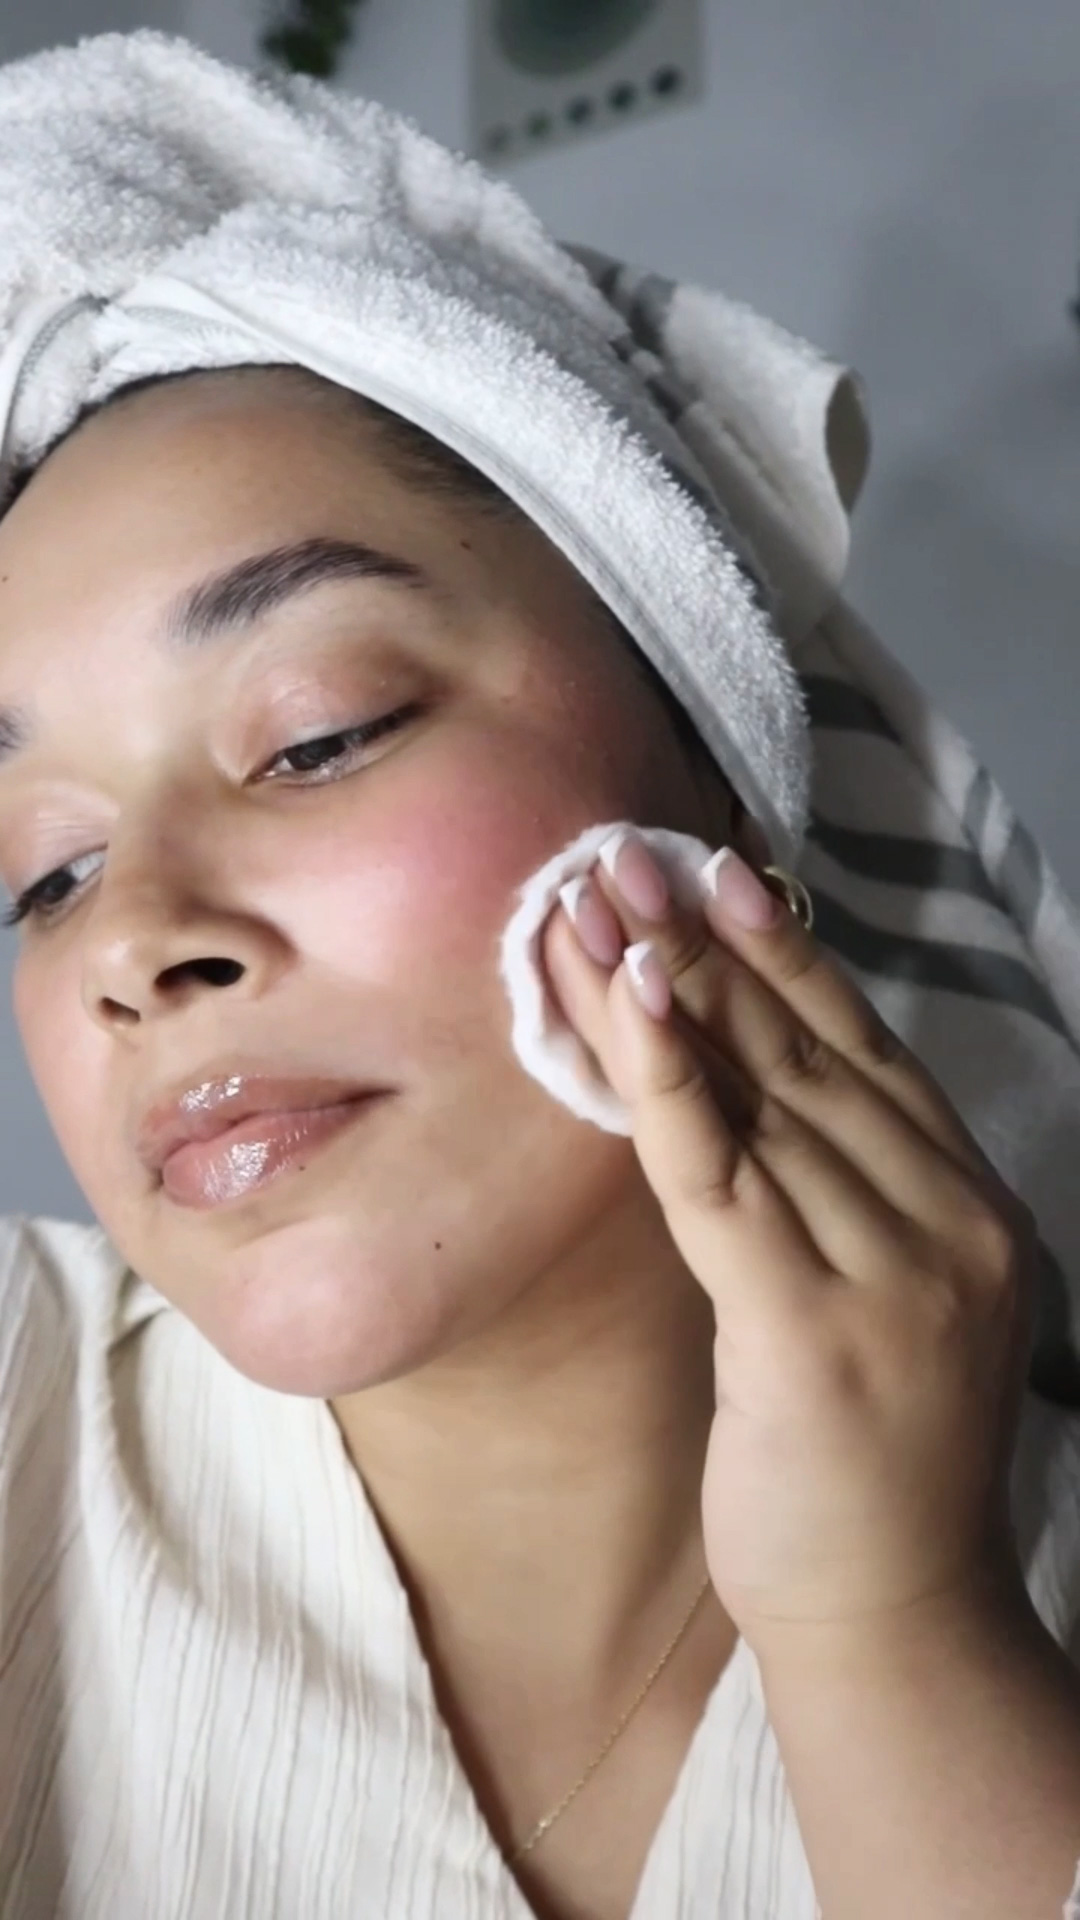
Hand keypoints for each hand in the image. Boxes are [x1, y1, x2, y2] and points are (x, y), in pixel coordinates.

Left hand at [541, 826, 1037, 1653]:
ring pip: (758, 1099)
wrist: (899, 1615)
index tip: (719, 867)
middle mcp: (950, 1223)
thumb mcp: (878, 1298)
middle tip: (628, 853)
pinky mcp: (813, 1333)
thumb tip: (744, 1074)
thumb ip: (840, 1191)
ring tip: (596, 904)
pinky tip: (630, 1003)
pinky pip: (720, 1180)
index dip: (786, 954)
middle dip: (709, 944)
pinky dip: (669, 1082)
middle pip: (808, 1054)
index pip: (866, 1048)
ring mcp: (895, 1276)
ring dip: (665, 992)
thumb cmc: (870, 1458)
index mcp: (971, 1206)